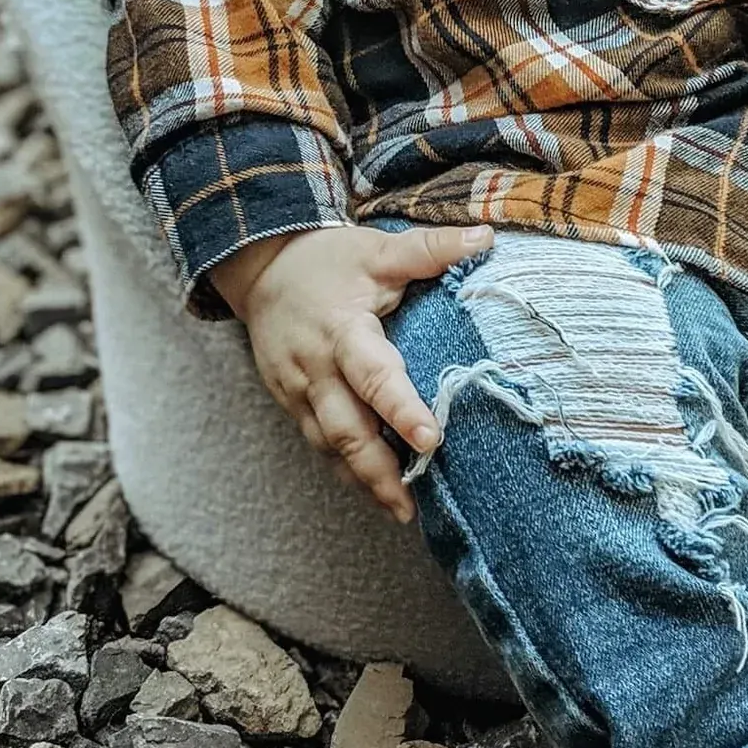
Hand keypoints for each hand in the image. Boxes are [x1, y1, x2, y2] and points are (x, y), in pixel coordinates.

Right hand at [230, 222, 493, 524]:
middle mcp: (315, 369)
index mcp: (342, 331)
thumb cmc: (327, 260)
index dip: (401, 409)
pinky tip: (375, 491)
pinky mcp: (291, 403)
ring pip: (330, 446)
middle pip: (346, 430)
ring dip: (363, 480)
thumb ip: (430, 249)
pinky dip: (346, 470)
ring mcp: (298, 391)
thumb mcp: (377, 249)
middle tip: (411, 505)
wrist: (261, 267)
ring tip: (401, 510)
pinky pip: (319, 444)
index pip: (373, 376)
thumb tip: (486, 237)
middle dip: (378, 471)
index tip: (431, 440)